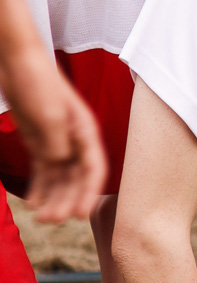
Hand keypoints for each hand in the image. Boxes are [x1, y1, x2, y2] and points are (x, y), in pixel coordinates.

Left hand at [2, 54, 105, 223]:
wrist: (16, 62)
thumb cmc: (38, 82)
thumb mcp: (49, 115)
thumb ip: (57, 143)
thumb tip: (62, 164)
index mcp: (85, 131)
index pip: (93, 168)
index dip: (89, 192)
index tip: (81, 214)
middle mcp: (75, 139)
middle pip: (76, 178)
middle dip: (66, 200)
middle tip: (52, 220)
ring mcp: (57, 140)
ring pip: (59, 177)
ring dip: (53, 197)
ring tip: (40, 217)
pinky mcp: (39, 140)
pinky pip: (43, 170)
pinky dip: (39, 187)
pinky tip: (32, 202)